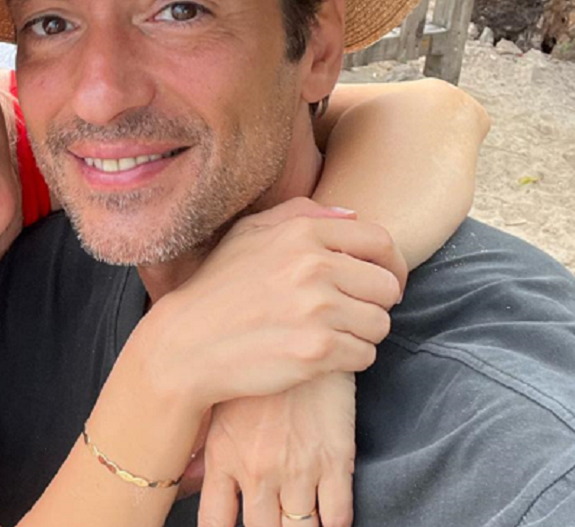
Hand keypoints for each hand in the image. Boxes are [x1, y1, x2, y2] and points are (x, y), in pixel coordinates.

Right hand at [132, 197, 404, 410]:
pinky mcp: (316, 351)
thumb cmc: (215, 289)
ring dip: (362, 333)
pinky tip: (320, 356)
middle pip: (387, 286)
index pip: (380, 242)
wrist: (184, 345)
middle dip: (374, 303)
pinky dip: (348, 359)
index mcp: (301, 233)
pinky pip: (364, 355)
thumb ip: (300, 214)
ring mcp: (316, 310)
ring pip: (380, 324)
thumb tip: (352, 215)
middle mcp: (313, 266)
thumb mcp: (246, 233)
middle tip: (351, 315)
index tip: (380, 283)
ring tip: (331, 335)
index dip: (390, 266)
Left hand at [197, 372, 356, 526]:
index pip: (214, 521)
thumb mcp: (219, 404)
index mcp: (224, 458)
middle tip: (274, 524)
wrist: (297, 329)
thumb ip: (207, 450)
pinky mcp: (335, 459)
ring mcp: (297, 469)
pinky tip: (329, 519)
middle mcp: (258, 472)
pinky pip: (337, 514)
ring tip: (301, 524)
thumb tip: (192, 479)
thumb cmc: (253, 362)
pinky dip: (334, 523)